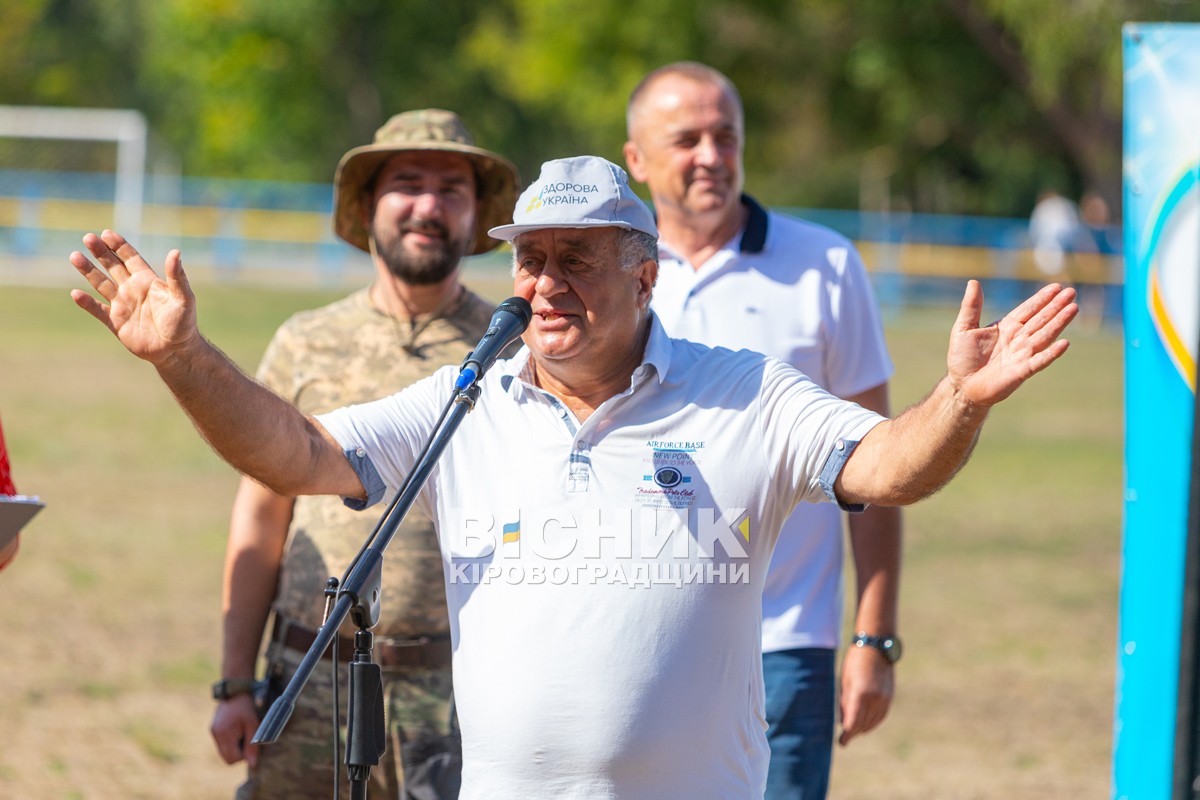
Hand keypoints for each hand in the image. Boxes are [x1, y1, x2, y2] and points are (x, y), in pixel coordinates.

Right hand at [69, 230, 197, 365]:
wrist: (176, 351)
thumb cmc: (183, 323)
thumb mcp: (183, 297)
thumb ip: (177, 276)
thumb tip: (175, 252)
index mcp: (147, 281)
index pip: (130, 258)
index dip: (119, 246)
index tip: (106, 233)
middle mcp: (132, 290)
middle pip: (113, 266)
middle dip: (101, 252)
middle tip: (88, 238)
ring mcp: (122, 305)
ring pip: (101, 284)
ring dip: (88, 271)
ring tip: (74, 256)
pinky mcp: (116, 322)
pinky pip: (97, 310)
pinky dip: (87, 303)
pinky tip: (76, 294)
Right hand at [210, 694, 261, 767]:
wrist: (235, 692)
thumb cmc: (246, 707)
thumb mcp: (253, 725)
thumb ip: (252, 745)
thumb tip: (252, 765)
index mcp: (225, 734)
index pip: (232, 759)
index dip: (244, 756)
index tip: (250, 743)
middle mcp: (216, 735)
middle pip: (226, 758)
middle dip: (238, 753)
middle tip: (247, 739)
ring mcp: (213, 732)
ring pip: (223, 752)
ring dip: (234, 748)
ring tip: (242, 733)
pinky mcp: (213, 729)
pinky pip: (221, 744)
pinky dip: (230, 742)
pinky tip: (236, 730)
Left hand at [837, 643, 894, 745]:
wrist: (876, 647)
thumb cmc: (855, 661)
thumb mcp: (845, 680)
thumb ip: (845, 702)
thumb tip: (843, 721)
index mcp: (860, 693)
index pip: (853, 722)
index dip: (847, 735)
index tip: (841, 743)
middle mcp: (874, 698)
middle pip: (863, 725)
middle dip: (853, 732)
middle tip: (844, 738)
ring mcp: (884, 698)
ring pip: (873, 722)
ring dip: (862, 729)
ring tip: (853, 731)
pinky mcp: (889, 697)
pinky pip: (881, 716)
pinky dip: (872, 722)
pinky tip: (865, 724)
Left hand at [946, 280, 1077, 407]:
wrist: (962, 386)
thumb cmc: (962, 358)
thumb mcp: (963, 328)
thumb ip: (971, 307)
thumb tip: (973, 282)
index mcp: (1007, 327)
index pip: (1028, 309)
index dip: (1042, 299)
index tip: (1056, 287)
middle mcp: (1018, 339)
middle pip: (1041, 319)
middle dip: (1056, 306)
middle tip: (1071, 292)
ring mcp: (1022, 355)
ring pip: (1045, 335)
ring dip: (1059, 323)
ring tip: (1073, 308)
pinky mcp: (1022, 371)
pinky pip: (1040, 361)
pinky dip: (1052, 353)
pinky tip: (1064, 343)